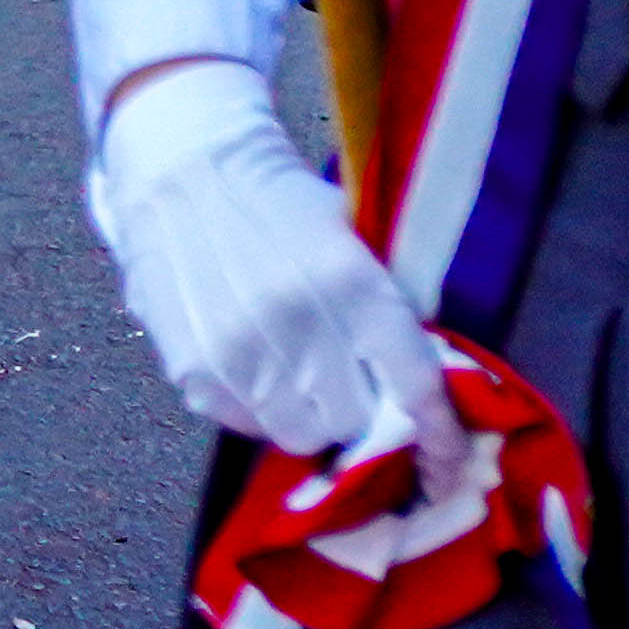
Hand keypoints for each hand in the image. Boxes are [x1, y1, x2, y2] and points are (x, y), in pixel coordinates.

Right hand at [90, 64, 484, 504]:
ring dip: (308, 413)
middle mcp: (298, 326)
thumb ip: (384, 310)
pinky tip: (252, 362)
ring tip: (295, 372)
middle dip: (359, 406)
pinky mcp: (193, 369)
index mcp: (351, 283)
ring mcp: (240, 353)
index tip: (448, 463)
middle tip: (348, 379)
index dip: (439, 434)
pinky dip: (258, 406)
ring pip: (300, 434)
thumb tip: (414, 390)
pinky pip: (247, 423)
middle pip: (355, 421)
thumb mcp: (349, 235)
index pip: (414, 386)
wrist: (181, 164)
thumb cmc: (278, 198)